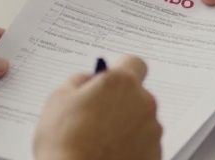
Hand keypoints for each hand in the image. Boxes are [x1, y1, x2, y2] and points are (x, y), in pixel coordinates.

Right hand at [33, 55, 161, 159]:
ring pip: (140, 119)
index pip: (133, 63)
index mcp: (121, 83)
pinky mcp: (155, 153)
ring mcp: (152, 130)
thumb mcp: (59, 98)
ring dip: (125, 125)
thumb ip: (79, 80)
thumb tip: (90, 79)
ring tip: (99, 140)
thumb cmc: (65, 142)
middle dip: (119, 102)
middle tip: (95, 117)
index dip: (119, 71)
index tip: (109, 82)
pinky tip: (109, 153)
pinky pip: (144, 143)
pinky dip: (131, 146)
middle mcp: (143, 103)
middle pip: (136, 94)